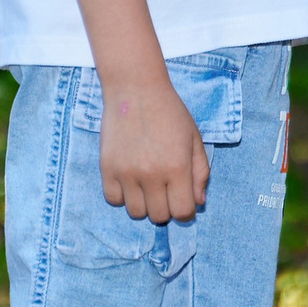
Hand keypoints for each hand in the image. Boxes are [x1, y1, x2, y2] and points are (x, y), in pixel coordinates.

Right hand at [101, 67, 211, 222]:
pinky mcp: (107, 169)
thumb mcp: (194, 139)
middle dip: (166, 207)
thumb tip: (198, 204)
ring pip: (136, 212)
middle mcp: (152, 174)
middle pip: (159, 216)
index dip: (186, 209)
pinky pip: (114, 200)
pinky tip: (130, 178)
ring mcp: (127, 173)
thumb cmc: (170, 113)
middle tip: (165, 187)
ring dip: (144, 203)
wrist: (136, 90)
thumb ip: (200, 173)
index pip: (183, 212)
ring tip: (147, 183)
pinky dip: (122, 195)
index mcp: (177, 167)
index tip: (182, 198)